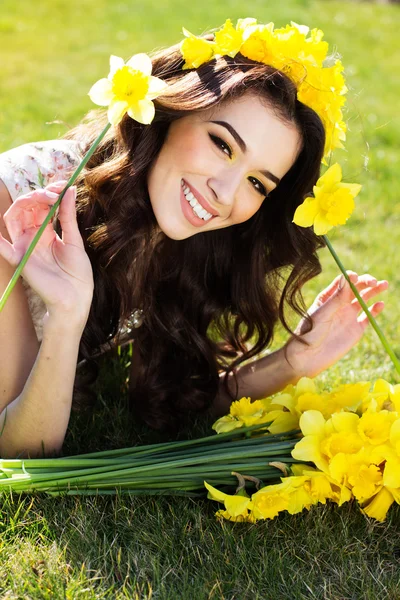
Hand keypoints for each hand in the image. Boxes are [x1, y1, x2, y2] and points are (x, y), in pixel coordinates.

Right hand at [0, 180, 93, 321]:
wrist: (76, 297)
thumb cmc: (77, 273)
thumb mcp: (74, 240)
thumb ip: (68, 216)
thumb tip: (68, 190)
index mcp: (46, 232)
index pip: (41, 206)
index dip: (50, 192)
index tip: (63, 184)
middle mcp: (32, 236)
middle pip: (26, 206)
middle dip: (40, 194)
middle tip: (56, 192)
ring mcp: (24, 245)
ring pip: (15, 215)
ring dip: (28, 200)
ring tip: (47, 197)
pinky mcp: (20, 258)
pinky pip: (3, 247)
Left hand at [286, 271, 387, 378]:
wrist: (308, 357)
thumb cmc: (309, 333)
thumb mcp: (322, 314)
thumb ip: (336, 298)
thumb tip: (348, 277)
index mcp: (328, 297)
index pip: (343, 282)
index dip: (351, 277)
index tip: (355, 277)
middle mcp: (339, 304)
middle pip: (356, 288)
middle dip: (366, 282)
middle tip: (373, 281)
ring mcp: (348, 316)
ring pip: (364, 299)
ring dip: (374, 291)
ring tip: (383, 285)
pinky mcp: (356, 329)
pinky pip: (368, 316)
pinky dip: (375, 310)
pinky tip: (380, 304)